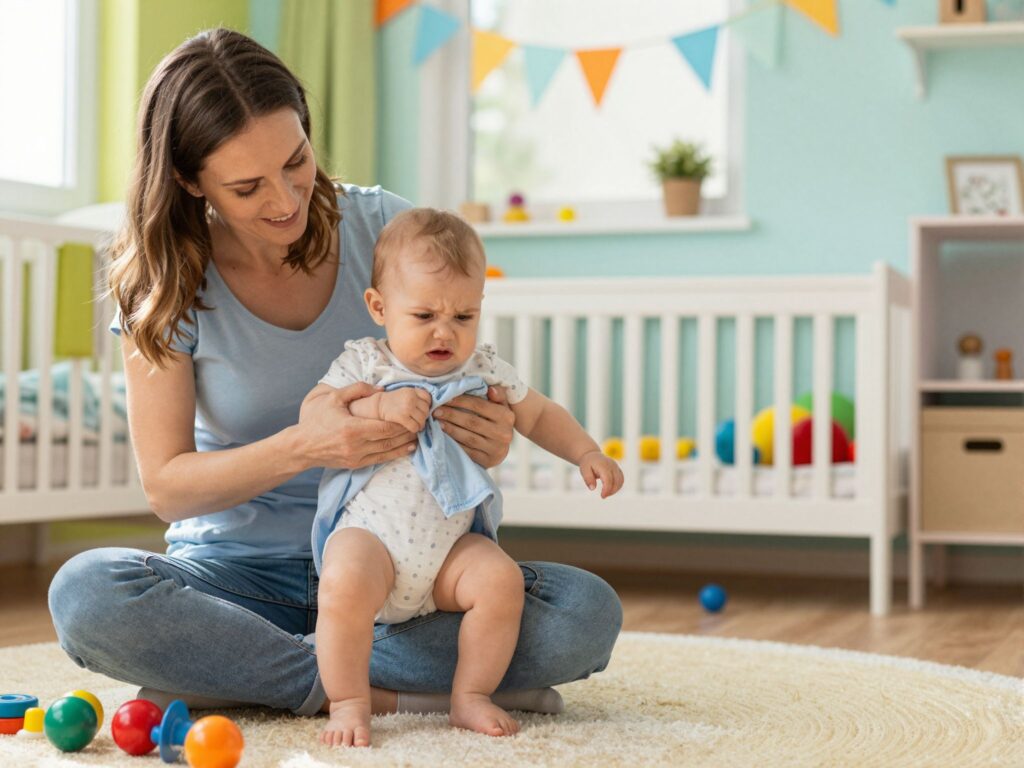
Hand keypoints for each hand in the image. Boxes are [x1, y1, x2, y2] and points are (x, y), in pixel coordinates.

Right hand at [297, 382, 415, 469]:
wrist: (302, 446)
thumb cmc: (317, 420)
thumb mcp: (334, 398)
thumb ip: (358, 389)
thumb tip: (381, 390)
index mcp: (352, 428)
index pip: (385, 427)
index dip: (402, 423)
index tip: (413, 416)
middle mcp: (356, 445)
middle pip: (390, 439)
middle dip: (407, 432)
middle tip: (421, 424)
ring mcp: (356, 457)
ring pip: (388, 451)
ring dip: (404, 444)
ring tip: (418, 436)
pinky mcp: (356, 465)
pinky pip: (380, 459)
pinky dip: (395, 454)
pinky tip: (407, 448)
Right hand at [377, 388, 431, 433]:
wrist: (378, 406)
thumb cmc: (393, 401)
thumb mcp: (405, 393)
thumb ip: (417, 397)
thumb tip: (431, 407)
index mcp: (412, 390)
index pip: (428, 398)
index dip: (427, 405)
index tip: (421, 410)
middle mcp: (411, 397)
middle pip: (426, 410)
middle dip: (424, 417)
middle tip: (419, 420)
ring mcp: (407, 407)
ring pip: (422, 420)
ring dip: (420, 425)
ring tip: (416, 425)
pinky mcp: (402, 417)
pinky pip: (415, 426)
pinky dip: (415, 429)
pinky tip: (411, 428)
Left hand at [434, 386, 514, 467]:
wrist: (502, 446)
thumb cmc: (497, 420)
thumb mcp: (501, 405)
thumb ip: (497, 394)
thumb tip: (491, 389)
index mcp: (507, 416)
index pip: (480, 405)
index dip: (461, 400)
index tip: (445, 397)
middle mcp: (504, 434)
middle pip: (472, 422)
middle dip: (451, 415)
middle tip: (436, 410)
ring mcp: (496, 449)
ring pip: (468, 437)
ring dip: (450, 429)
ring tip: (437, 422)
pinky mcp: (488, 461)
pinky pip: (467, 451)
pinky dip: (454, 443)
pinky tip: (443, 436)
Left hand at [579, 450, 623, 497]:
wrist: (592, 455)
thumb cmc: (587, 464)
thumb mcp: (584, 470)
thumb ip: (588, 479)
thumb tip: (592, 488)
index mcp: (603, 465)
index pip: (608, 479)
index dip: (607, 489)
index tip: (602, 496)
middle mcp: (612, 465)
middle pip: (616, 481)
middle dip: (611, 491)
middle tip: (603, 496)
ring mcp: (616, 467)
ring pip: (620, 480)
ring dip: (615, 489)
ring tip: (606, 493)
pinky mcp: (618, 469)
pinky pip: (621, 479)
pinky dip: (617, 486)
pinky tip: (610, 490)